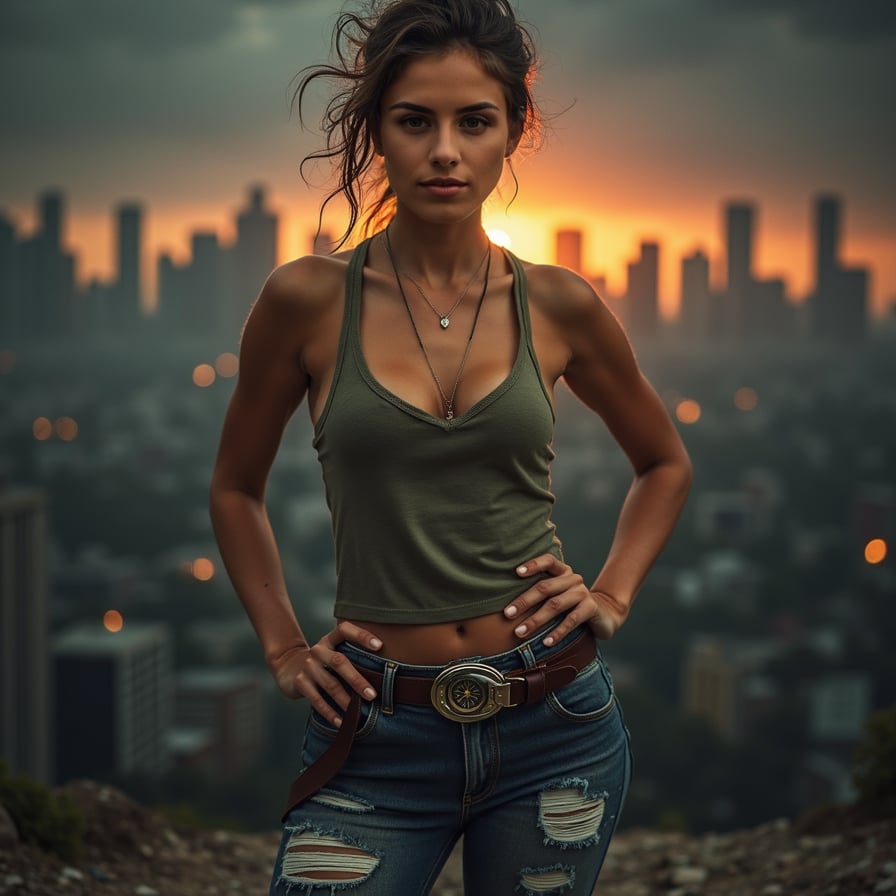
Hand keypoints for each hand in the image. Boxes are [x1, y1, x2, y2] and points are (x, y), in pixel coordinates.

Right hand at [268, 621, 382, 726]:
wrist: (289, 667)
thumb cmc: (324, 661)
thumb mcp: (334, 651)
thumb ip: (352, 655)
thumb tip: (385, 672)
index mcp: (330, 639)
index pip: (345, 630)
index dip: (362, 635)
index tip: (380, 645)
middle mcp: (318, 650)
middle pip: (339, 661)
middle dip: (357, 679)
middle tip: (372, 695)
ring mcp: (308, 666)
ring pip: (330, 684)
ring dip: (346, 700)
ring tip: (358, 712)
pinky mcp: (300, 682)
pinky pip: (317, 700)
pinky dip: (330, 712)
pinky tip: (341, 721)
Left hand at [504, 554, 628, 642]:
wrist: (605, 614)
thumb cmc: (572, 605)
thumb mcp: (558, 595)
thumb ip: (540, 594)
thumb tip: (508, 606)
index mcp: (563, 571)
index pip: (548, 561)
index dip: (533, 565)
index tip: (516, 572)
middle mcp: (573, 579)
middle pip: (545, 587)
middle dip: (524, 601)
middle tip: (507, 614)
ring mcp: (582, 592)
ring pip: (555, 605)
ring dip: (536, 620)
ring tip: (520, 632)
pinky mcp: (591, 608)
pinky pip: (571, 620)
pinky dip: (557, 632)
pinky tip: (546, 642)